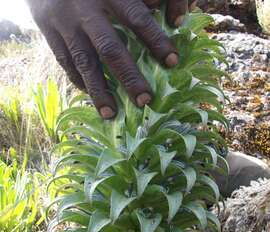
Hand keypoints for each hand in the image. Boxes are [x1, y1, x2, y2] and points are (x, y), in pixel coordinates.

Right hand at [28, 0, 196, 118]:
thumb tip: (161, 10)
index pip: (136, 18)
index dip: (155, 41)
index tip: (172, 61)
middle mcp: (85, 9)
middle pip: (109, 48)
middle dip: (128, 77)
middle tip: (145, 101)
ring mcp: (64, 22)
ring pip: (84, 62)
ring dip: (99, 91)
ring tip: (111, 114)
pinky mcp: (48, 31)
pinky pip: (65, 62)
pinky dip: (80, 80)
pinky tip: (92, 95)